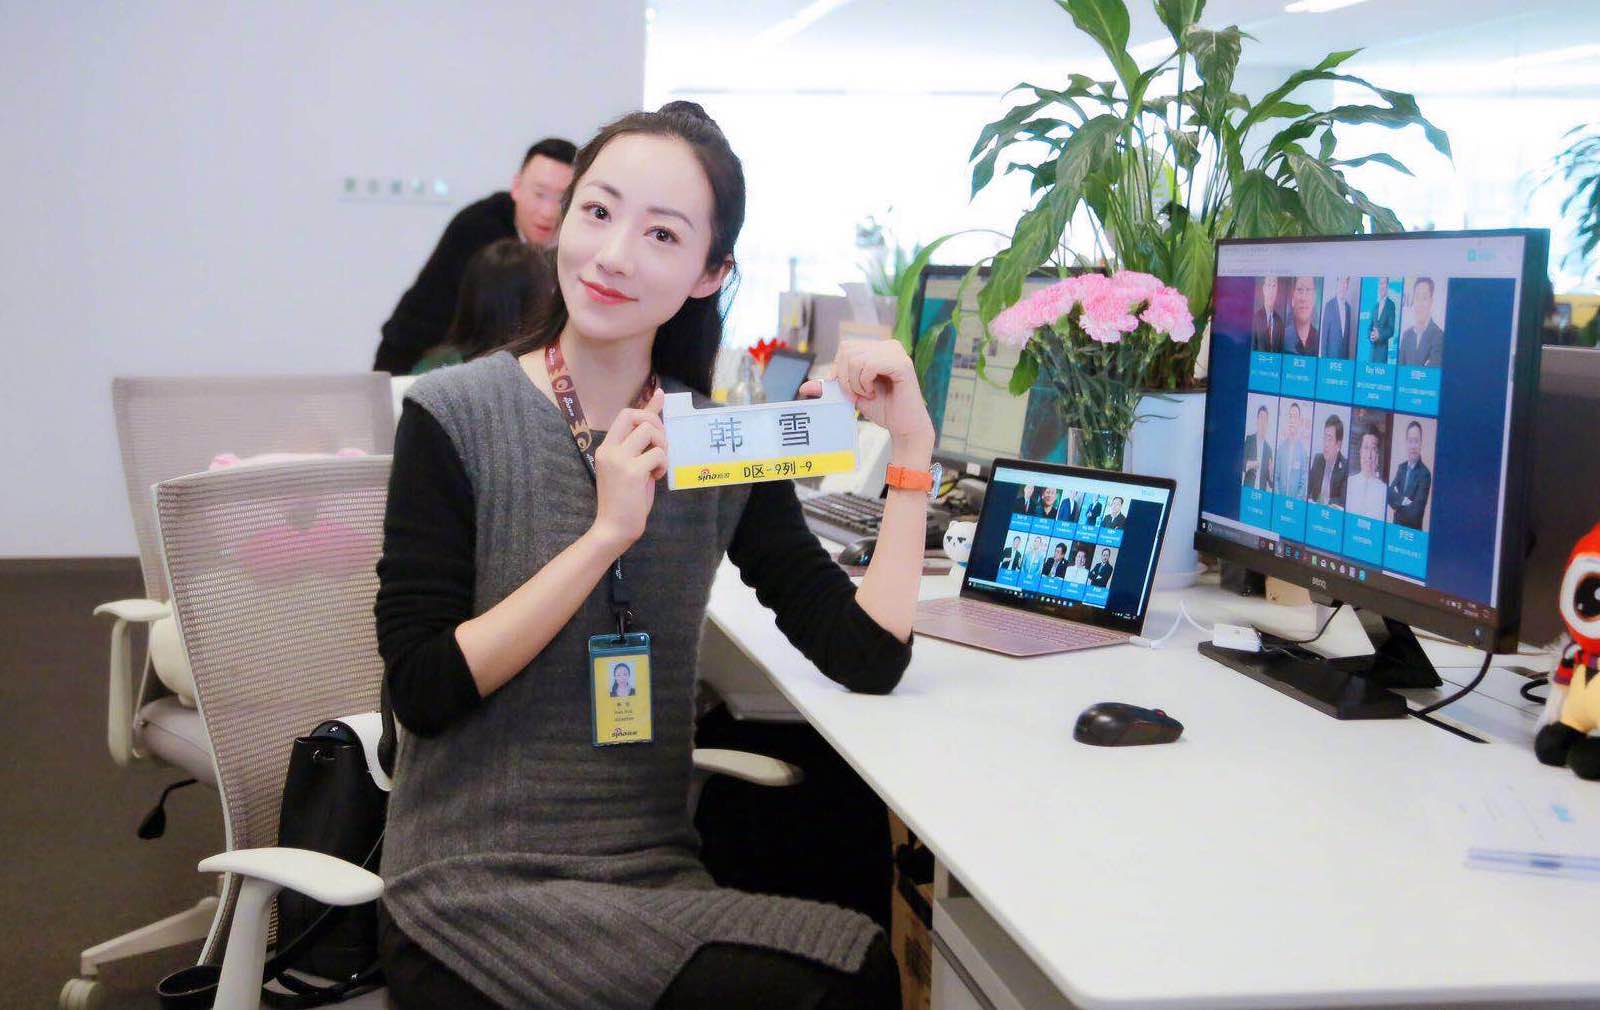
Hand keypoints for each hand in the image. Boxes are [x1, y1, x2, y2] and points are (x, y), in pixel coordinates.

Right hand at [590, 388, 666, 549]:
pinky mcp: (632, 472)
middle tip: (661, 446)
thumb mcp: (632, 466)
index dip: (647, 405)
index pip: (626, 414)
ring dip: (662, 446)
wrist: (614, 528)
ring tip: (658, 464)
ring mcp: (619, 460)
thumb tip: (654, 420)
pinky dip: (663, 464)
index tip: (661, 398)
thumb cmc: (625, 499)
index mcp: (606, 447)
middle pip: (636, 416)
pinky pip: (658, 454)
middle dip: (656, 425)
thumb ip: (641, 445)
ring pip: (649, 431)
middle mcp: (609, 449)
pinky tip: (656, 476)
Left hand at [801, 339, 934, 460]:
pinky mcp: (902, 363)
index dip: (839, 369)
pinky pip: (869, 365)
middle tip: (858, 394)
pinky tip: (875, 393)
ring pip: (856, 359)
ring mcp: (896, 352)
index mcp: (878, 348)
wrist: (904, 427)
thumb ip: (831, 388)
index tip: (848, 390)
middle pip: (848, 350)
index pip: (845, 347)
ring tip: (869, 394)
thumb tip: (805, 388)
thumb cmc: (883, 409)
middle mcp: (889, 345)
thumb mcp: (851, 395)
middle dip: (845, 377)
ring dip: (855, 383)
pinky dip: (865, 383)